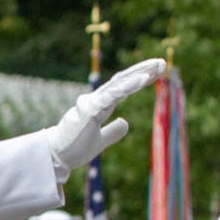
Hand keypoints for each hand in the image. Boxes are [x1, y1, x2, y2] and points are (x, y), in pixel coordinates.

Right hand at [46, 58, 165, 176]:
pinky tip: (143, 79)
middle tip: (162, 63)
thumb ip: (112, 132)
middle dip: (143, 71)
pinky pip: (113, 95)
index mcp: (99, 106)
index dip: (139, 79)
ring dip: (140, 73)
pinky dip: (128, 86)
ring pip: (120, 84)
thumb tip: (126, 122)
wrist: (56, 157)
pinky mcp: (90, 110)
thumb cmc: (73, 149)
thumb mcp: (100, 142)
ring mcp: (92, 103)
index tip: (156, 73)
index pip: (122, 88)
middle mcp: (95, 100)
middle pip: (122, 81)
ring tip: (158, 66)